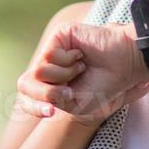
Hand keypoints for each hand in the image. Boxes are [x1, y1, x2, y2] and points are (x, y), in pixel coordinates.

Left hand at [16, 23, 148, 125]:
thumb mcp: (74, 105)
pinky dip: (68, 62)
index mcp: (48, 85)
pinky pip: (49, 55)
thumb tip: (36, 78)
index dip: (32, 107)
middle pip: (25, 84)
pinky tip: (80, 56)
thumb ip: (50, 99)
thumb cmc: (102, 86)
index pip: (25, 97)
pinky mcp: (57, 36)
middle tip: (68, 93)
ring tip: (80, 69)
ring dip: (64, 76)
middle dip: (46, 93)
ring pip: (38, 70)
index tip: (51, 112)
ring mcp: (50, 50)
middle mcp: (46, 66)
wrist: (123, 66)